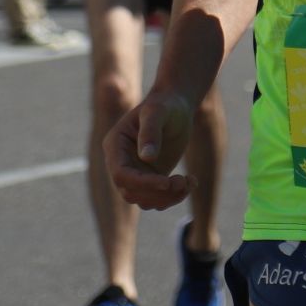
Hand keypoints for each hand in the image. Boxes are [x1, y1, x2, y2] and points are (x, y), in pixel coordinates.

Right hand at [106, 91, 194, 208]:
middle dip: (157, 192)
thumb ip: (150, 132)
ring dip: (167, 198)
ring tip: (188, 182)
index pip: (121, 174)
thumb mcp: (158, 112)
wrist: (177, 106)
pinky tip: (191, 181)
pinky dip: (174, 196)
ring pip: (144, 200)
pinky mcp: (150, 178)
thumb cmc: (165, 105)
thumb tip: (146, 158)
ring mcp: (135, 172)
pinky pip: (157, 198)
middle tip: (182, 181)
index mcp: (115, 145)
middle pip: (131, 192)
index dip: (142, 183)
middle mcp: (121, 162)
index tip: (166, 182)